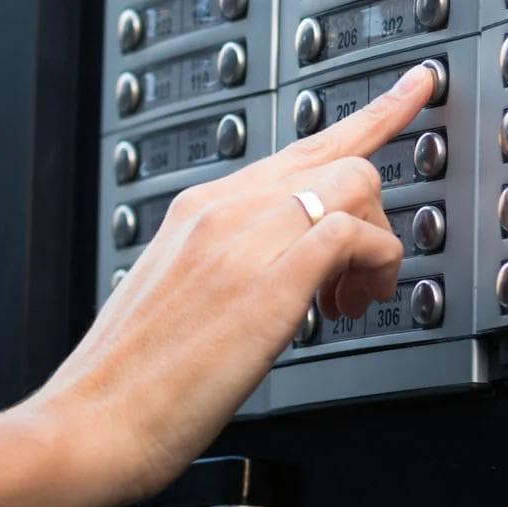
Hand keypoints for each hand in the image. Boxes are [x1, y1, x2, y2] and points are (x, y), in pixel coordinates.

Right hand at [27, 64, 435, 506]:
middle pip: (337, 156)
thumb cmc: (130, 377)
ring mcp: (243, 237)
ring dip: (376, 244)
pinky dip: (372, 264)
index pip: (298, 147)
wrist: (94, 420)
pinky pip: (351, 233)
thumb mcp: (177, 294)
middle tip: (371, 269)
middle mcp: (222, 207)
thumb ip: (230, 263)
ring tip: (350, 304)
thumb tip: (283, 273)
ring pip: (353, 185)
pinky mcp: (268, 279)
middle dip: (377, 208)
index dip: (371, 115)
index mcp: (198, 208)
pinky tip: (349, 304)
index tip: (413, 87)